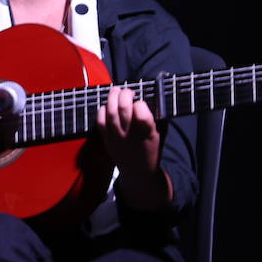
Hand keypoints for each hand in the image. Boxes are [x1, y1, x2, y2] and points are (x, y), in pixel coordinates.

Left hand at [96, 85, 170, 209]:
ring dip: (112, 97)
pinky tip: (107, 105)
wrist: (138, 171)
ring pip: (110, 112)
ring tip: (116, 90)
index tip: (141, 103)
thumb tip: (155, 96)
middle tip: (128, 91)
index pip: (141, 113)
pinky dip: (102, 110)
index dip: (140, 104)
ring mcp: (116, 136)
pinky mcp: (106, 139)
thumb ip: (157, 117)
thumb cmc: (152, 148)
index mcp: (147, 134)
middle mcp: (130, 135)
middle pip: (123, 109)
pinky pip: (100, 121)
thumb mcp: (160, 134)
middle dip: (125, 95)